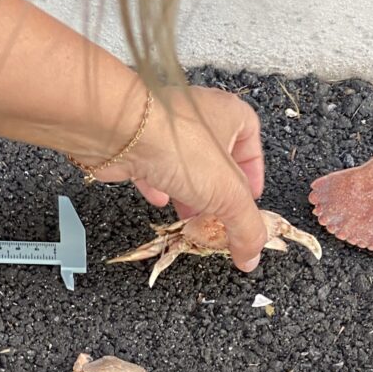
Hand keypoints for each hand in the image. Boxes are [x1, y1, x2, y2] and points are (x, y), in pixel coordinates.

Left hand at [95, 85, 266, 271]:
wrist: (119, 131)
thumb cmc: (179, 145)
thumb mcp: (229, 195)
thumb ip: (246, 227)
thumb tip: (252, 255)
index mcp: (230, 115)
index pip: (251, 144)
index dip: (253, 174)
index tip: (251, 198)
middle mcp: (198, 116)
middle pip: (217, 160)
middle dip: (219, 192)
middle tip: (221, 217)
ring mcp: (165, 126)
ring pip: (185, 164)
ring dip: (190, 193)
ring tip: (192, 218)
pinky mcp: (136, 140)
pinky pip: (152, 165)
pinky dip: (159, 186)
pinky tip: (161, 201)